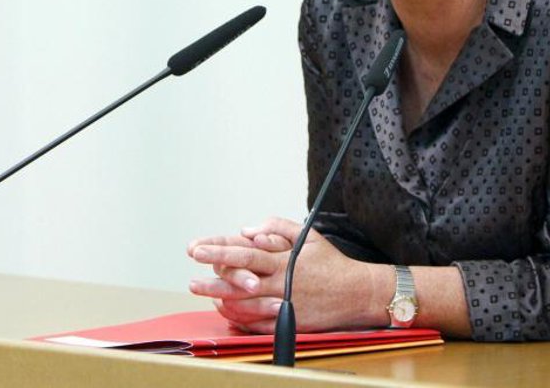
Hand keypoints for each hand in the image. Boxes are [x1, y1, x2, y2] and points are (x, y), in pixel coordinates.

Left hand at [186, 217, 382, 332]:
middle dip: (213, 276)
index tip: (197, 248)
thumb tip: (248, 229)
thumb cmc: (331, 263)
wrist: (358, 293)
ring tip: (202, 291)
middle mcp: (280, 281)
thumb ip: (277, 226)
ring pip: (246, 302)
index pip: (244, 252)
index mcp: (282, 260)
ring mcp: (283, 303)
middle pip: (240, 279)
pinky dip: (241, 317)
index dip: (218, 250)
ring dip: (221, 297)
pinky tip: (226, 310)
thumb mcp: (307, 235)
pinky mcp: (289, 320)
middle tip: (192, 276)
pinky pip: (259, 322)